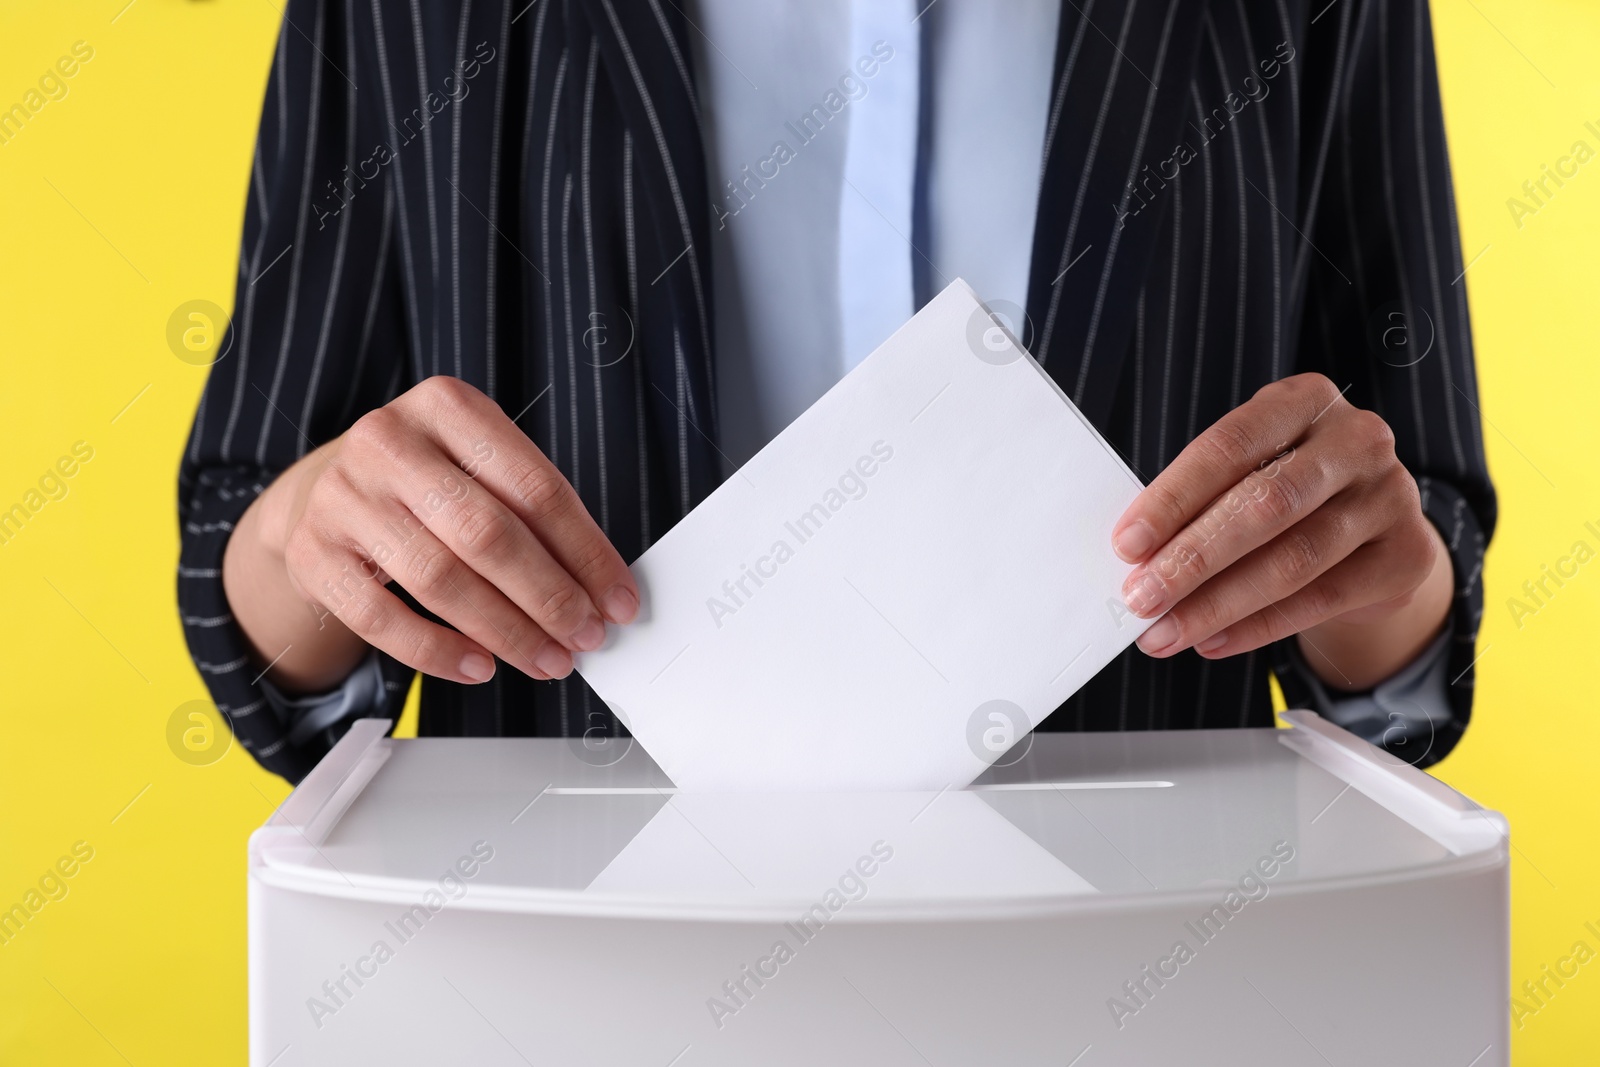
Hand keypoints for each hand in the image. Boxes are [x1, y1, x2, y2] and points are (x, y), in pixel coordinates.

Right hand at [224, 376, 637, 690]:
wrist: (322, 490)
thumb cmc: (425, 482)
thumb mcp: (479, 467)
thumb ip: (535, 513)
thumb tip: (599, 590)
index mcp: (448, 406)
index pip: (536, 488)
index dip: (586, 552)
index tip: (617, 600)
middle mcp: (390, 440)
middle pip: (488, 533)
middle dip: (549, 597)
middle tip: (585, 635)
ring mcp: (343, 495)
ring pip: (439, 578)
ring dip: (506, 631)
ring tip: (546, 659)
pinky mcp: (312, 551)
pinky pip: (380, 618)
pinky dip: (437, 652)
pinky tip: (479, 666)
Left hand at [1110, 373, 1450, 689]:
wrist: (1377, 531)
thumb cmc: (1290, 494)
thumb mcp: (1251, 472)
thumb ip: (1204, 501)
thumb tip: (1137, 557)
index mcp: (1304, 401)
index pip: (1229, 448)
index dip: (1174, 498)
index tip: (1127, 543)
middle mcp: (1356, 440)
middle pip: (1265, 504)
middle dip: (1193, 558)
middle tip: (1141, 597)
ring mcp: (1390, 496)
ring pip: (1293, 560)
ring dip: (1217, 604)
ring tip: (1165, 631)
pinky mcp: (1405, 556)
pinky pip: (1321, 600)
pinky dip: (1257, 626)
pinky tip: (1212, 640)